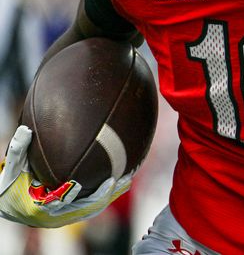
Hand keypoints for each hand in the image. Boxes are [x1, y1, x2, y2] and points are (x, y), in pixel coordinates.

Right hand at [0, 126, 131, 227]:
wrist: (9, 203)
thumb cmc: (9, 185)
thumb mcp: (12, 168)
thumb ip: (19, 150)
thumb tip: (24, 129)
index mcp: (41, 209)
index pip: (65, 204)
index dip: (84, 195)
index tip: (100, 182)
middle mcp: (56, 217)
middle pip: (86, 208)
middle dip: (105, 195)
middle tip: (121, 179)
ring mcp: (65, 217)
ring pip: (92, 209)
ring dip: (110, 195)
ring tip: (127, 179)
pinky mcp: (71, 215)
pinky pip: (92, 206)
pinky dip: (105, 195)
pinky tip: (119, 180)